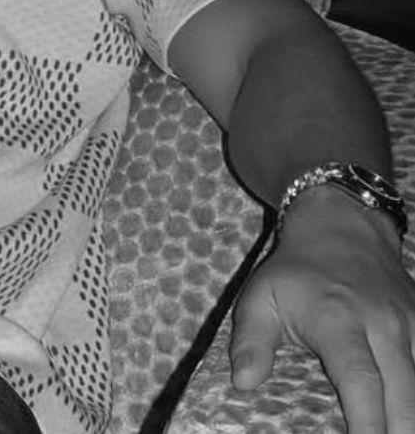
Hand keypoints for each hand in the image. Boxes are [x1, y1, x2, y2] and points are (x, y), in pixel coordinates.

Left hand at [231, 186, 414, 433]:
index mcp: (338, 320)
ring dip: (409, 418)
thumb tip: (243, 383)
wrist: (341, 228)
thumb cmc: (295, 270)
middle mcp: (383, 326)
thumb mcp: (260, 296)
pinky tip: (401, 413)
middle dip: (396, 431)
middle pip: (405, 396)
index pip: (360, 378)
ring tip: (388, 431)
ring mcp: (412, 327)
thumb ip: (250, 341)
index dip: (367, 422)